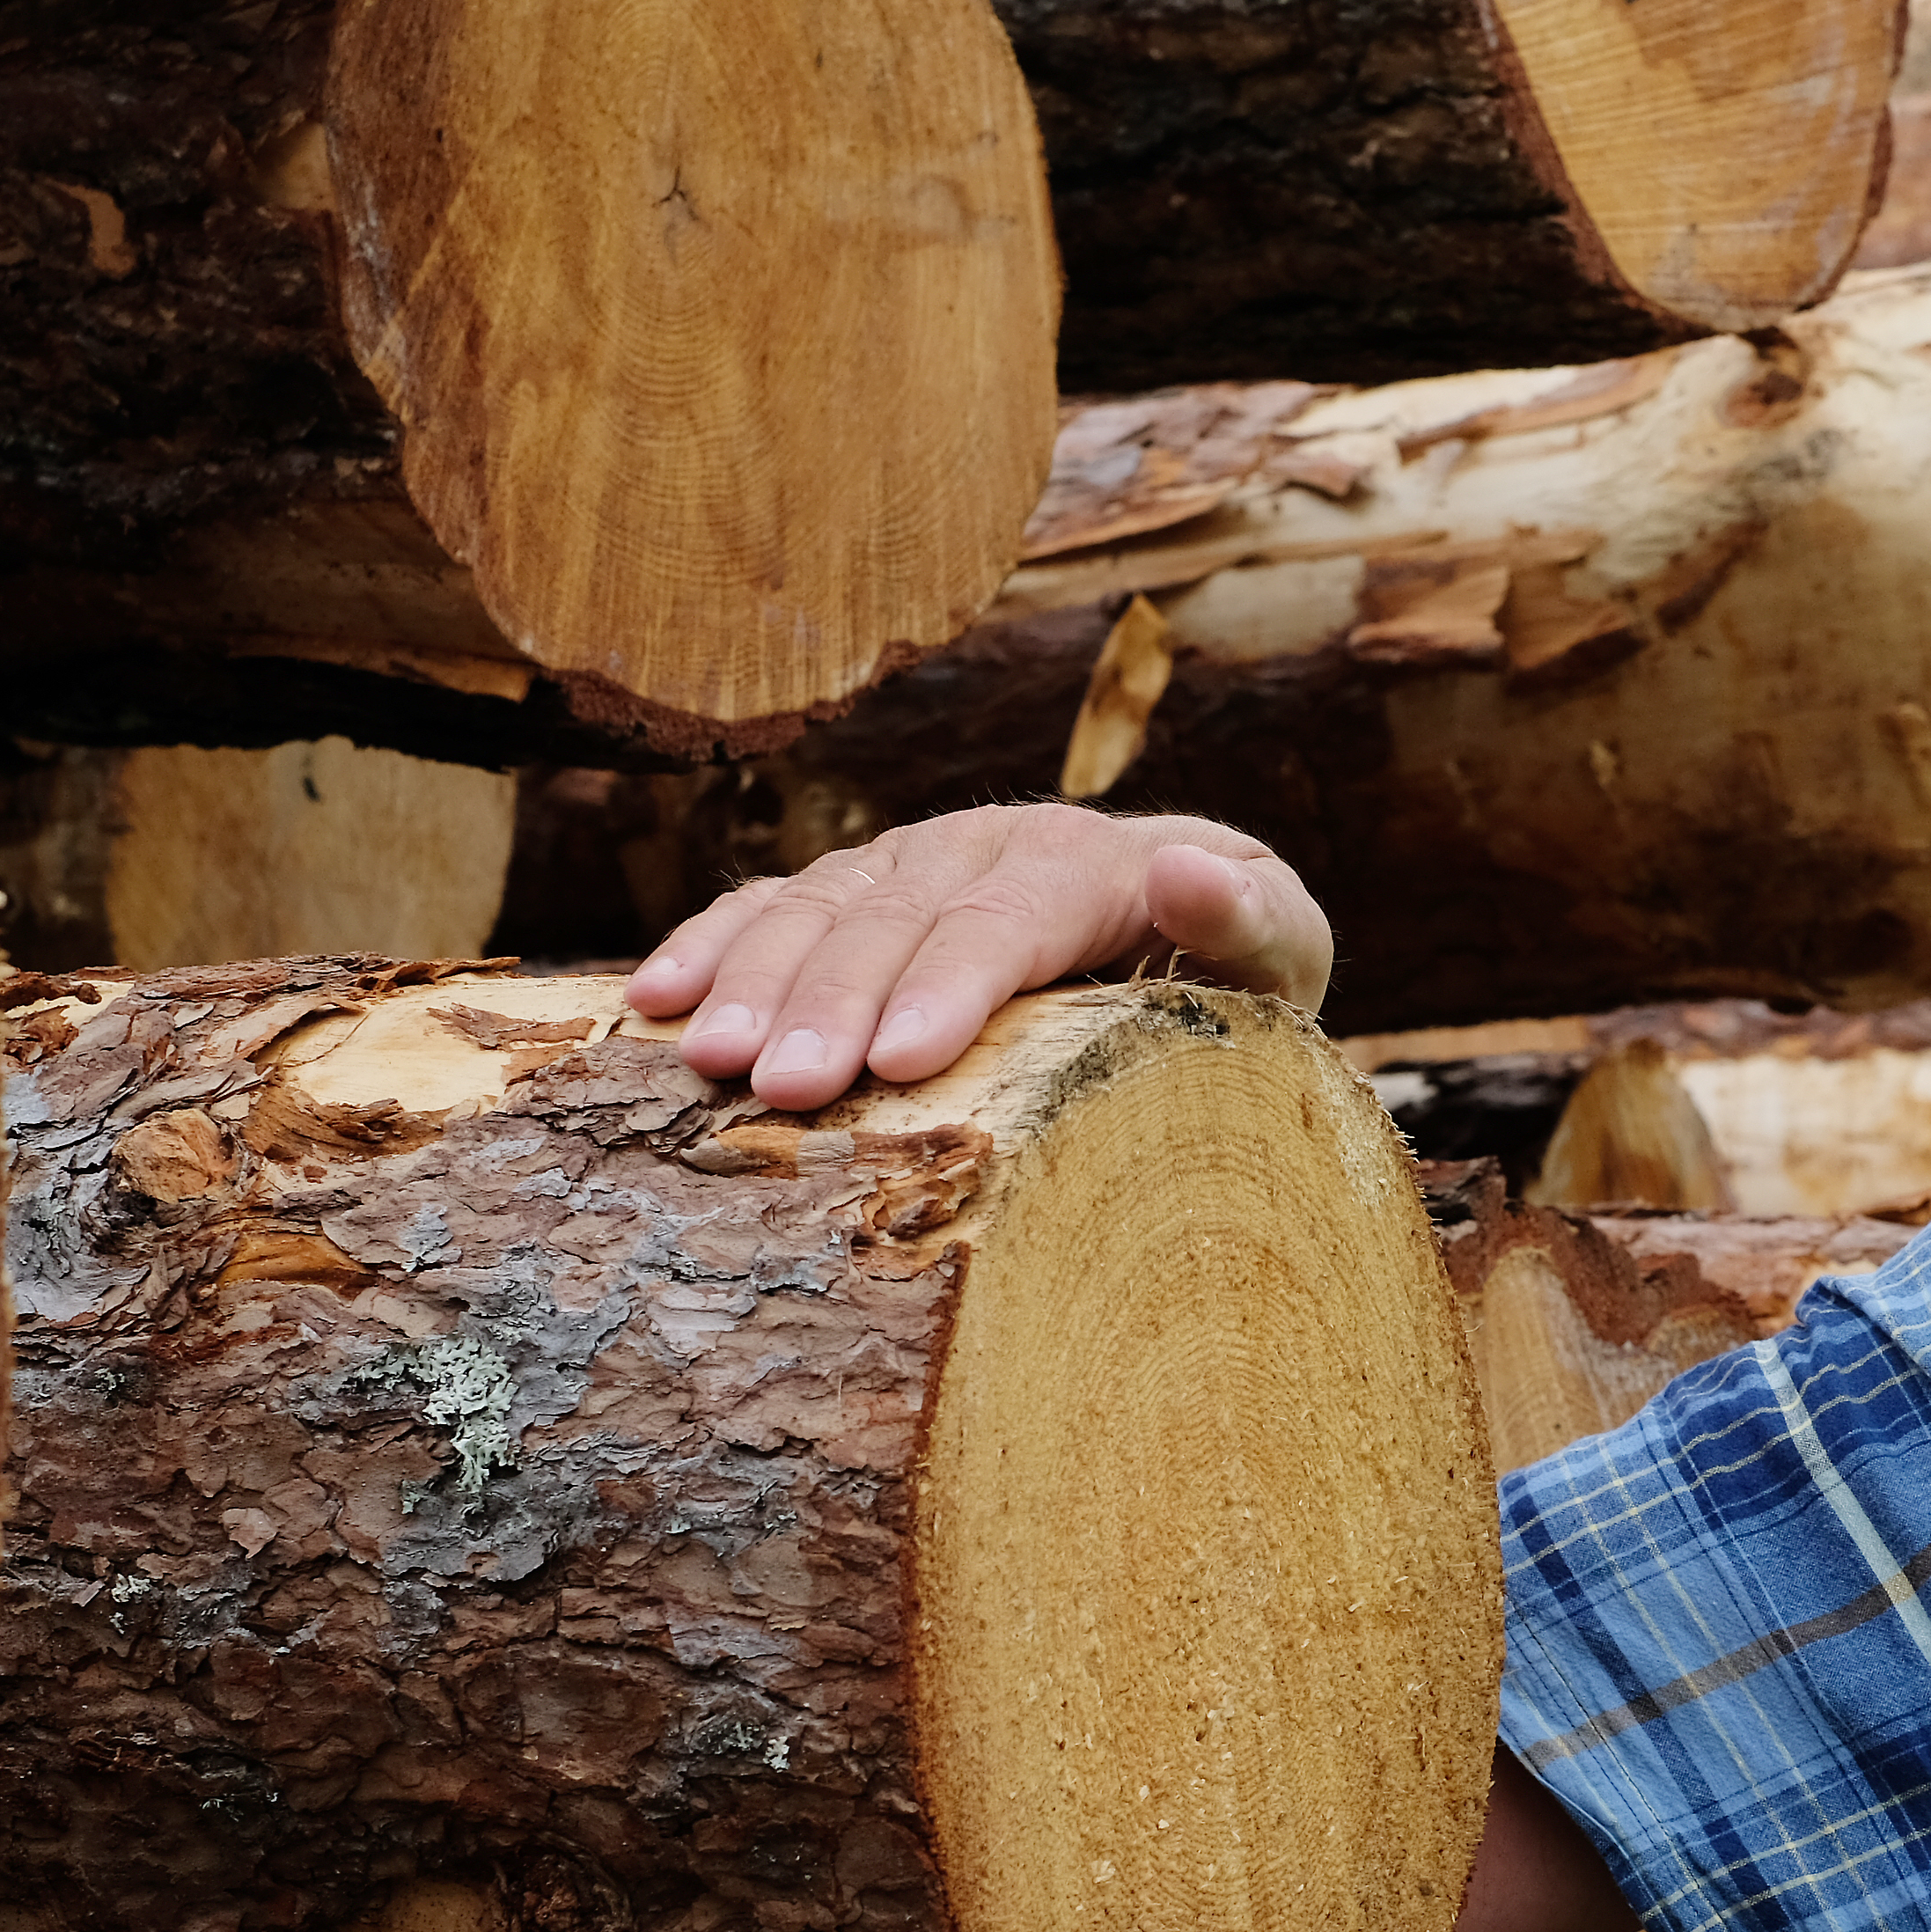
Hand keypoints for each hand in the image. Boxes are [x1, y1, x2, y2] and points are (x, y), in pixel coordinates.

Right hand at [621, 802, 1334, 1104]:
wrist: (1193, 931)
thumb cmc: (1235, 973)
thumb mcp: (1278, 957)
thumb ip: (1250, 919)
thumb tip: (1190, 870)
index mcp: (1090, 861)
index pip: (1011, 917)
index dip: (951, 981)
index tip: (899, 1057)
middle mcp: (987, 845)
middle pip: (898, 917)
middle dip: (833, 999)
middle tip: (782, 1087)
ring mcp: (912, 862)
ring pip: (820, 906)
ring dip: (755, 978)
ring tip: (706, 1057)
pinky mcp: (859, 891)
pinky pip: (771, 906)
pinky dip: (711, 945)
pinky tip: (652, 998)